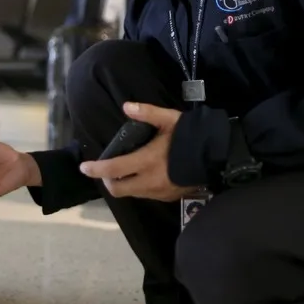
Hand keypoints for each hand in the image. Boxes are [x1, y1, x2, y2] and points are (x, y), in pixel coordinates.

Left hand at [78, 102, 197, 201]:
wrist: (219, 157)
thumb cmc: (192, 136)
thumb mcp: (170, 119)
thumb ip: (147, 113)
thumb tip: (126, 106)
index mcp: (147, 161)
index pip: (113, 170)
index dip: (96, 169)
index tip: (84, 167)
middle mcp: (150, 181)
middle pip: (118, 189)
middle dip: (108, 181)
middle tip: (107, 169)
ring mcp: (159, 192)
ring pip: (131, 193)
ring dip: (124, 184)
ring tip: (125, 170)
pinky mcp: (168, 197)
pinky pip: (145, 195)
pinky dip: (138, 187)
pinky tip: (144, 174)